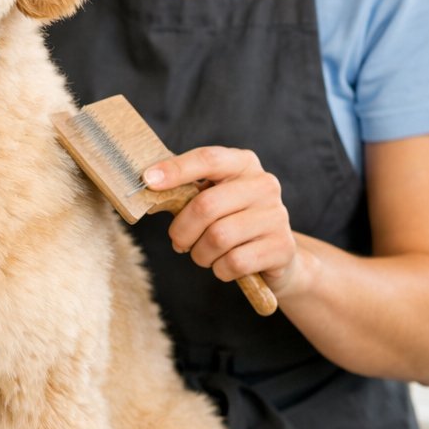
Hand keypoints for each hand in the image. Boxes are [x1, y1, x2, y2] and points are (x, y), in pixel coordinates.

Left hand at [143, 146, 298, 291]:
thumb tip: (148, 185)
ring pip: (218, 237)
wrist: (274, 254)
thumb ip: (184, 190)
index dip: (176, 170)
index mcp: (243, 164)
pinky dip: (219, 269)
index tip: (147, 180)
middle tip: (178, 242)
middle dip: (182, 230)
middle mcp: (264, 184)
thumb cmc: (231, 220)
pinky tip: (223, 266)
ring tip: (203, 254)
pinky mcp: (282, 247)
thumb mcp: (210, 198)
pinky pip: (234, 262)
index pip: (208, 159)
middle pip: (206, 205)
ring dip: (200, 254)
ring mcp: (276, 215)